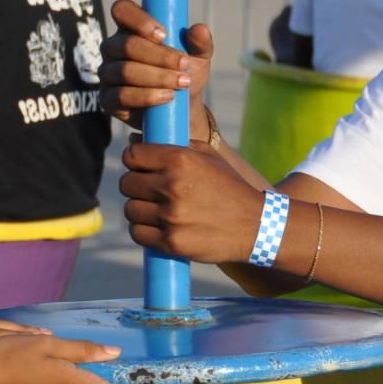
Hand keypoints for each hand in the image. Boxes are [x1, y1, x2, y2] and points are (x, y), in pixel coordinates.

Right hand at [97, 0, 215, 135]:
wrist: (181, 108)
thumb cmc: (184, 73)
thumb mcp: (199, 57)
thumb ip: (201, 42)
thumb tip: (199, 29)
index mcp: (131, 28)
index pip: (123, 10)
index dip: (139, 20)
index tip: (164, 34)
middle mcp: (114, 48)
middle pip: (127, 44)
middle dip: (159, 55)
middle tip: (184, 64)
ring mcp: (108, 73)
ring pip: (125, 71)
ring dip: (157, 77)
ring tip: (182, 83)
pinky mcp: (108, 99)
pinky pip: (121, 96)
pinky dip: (147, 96)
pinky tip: (166, 97)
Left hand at [119, 139, 264, 263]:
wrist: (256, 226)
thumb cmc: (229, 187)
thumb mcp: (208, 156)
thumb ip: (173, 146)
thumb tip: (133, 140)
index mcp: (180, 160)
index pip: (132, 155)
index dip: (134, 161)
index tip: (142, 168)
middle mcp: (172, 186)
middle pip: (126, 183)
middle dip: (136, 187)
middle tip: (150, 191)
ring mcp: (171, 216)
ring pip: (130, 210)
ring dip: (140, 210)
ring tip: (157, 210)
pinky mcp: (171, 242)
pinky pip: (138, 233)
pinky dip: (144, 231)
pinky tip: (159, 227)